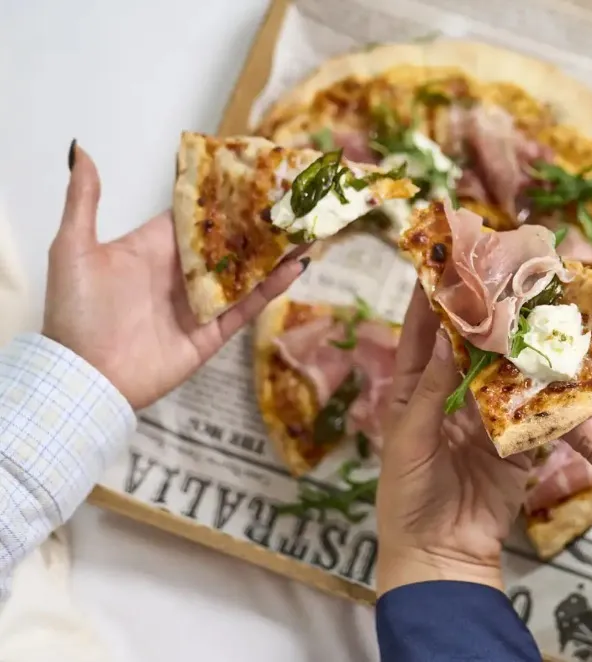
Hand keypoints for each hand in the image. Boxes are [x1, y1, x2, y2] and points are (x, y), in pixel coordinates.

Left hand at [42, 143, 308, 409]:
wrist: (85, 376)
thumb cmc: (76, 312)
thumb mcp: (74, 248)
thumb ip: (84, 200)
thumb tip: (81, 149)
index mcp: (153, 247)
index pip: (196, 216)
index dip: (224, 195)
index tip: (253, 172)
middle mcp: (181, 272)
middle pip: (230, 241)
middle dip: (260, 222)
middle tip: (293, 199)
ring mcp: (200, 303)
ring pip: (247, 272)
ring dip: (276, 252)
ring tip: (307, 229)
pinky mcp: (213, 332)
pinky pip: (248, 306)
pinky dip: (272, 288)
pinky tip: (296, 267)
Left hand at [376, 286, 530, 593]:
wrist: (440, 555)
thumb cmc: (408, 496)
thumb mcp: (409, 438)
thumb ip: (431, 391)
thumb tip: (447, 338)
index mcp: (413, 394)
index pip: (421, 337)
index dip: (428, 301)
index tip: (440, 262)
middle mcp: (451, 399)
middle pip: (468, 347)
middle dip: (483, 314)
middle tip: (502, 275)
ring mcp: (485, 419)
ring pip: (503, 373)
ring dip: (517, 346)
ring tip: (536, 307)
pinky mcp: (515, 444)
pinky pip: (531, 412)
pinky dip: (545, 392)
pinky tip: (561, 362)